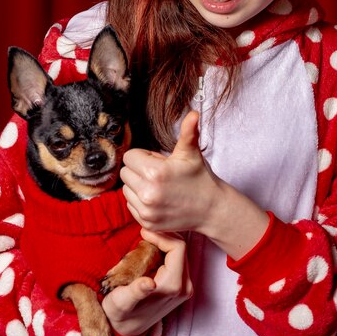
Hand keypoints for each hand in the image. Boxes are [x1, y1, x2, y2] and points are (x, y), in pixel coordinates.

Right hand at [102, 229, 192, 335]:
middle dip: (163, 236)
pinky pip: (177, 259)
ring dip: (164, 242)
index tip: (143, 232)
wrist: (125, 329)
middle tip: (144, 233)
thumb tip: (149, 283)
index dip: (161, 235)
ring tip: (146, 239)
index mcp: (173, 287)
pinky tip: (151, 249)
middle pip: (181, 248)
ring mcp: (185, 287)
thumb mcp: (122, 302)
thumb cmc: (120, 314)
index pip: (178, 247)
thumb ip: (136, 292)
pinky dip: (165, 250)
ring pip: (180, 252)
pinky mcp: (181, 286)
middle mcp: (184, 287)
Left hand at [121, 111, 218, 233]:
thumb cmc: (199, 177)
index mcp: (155, 173)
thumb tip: (193, 113)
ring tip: (159, 186)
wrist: (211, 208)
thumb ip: (188, 132)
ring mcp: (146, 211)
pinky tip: (157, 199)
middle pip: (125, 173)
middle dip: (139, 170)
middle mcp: (147, 193)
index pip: (129, 157)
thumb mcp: (191, 153)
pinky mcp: (147, 222)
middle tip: (160, 173)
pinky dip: (140, 201)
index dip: (143, 156)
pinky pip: (130, 205)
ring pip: (126, 190)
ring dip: (137, 186)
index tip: (159, 161)